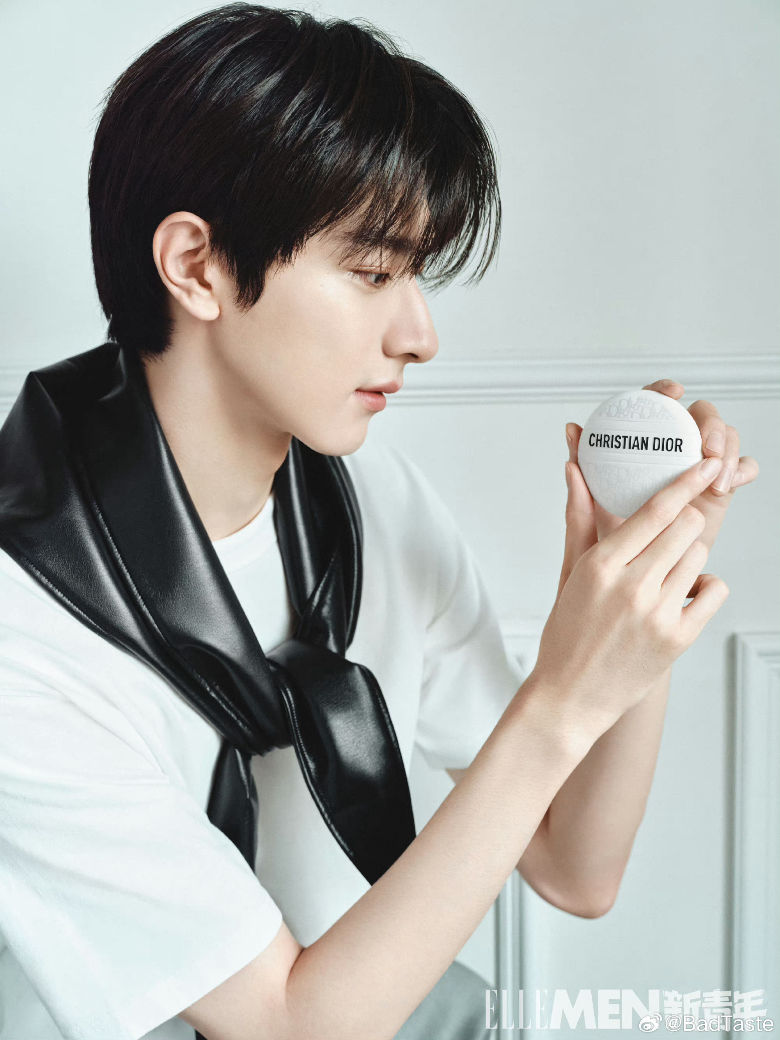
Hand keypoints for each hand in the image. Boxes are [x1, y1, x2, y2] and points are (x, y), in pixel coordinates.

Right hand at [539, 453, 729, 737]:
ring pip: (699, 556)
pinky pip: (714, 591)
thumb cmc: (566, 633)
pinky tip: (684, 593)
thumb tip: (575, 470)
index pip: (654, 511)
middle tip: (672, 532)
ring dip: (689, 554)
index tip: (705, 463)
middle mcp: (631, 586)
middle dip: (683, 522)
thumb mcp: (569, 574)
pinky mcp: (678, 638)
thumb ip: (578, 521)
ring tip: (667, 571)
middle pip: (686, 527)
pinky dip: (705, 586)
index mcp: (601, 565)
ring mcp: (657, 614)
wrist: (571, 697)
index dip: (685, 482)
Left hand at [564, 379, 759, 550]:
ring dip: (728, 449)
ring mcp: (699, 466)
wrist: (634, 575)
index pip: (655, 404)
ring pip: (725, 439)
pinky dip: (742, 469)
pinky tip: (727, 484)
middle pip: (700, 415)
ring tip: (717, 478)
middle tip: (706, 448)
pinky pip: (742, 468)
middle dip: (710, 423)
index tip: (674, 392)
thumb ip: (581, 470)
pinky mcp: (720, 485)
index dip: (664, 390)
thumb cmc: (610, 541)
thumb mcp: (589, 511)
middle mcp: (673, 449)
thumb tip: (572, 430)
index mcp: (641, 445)